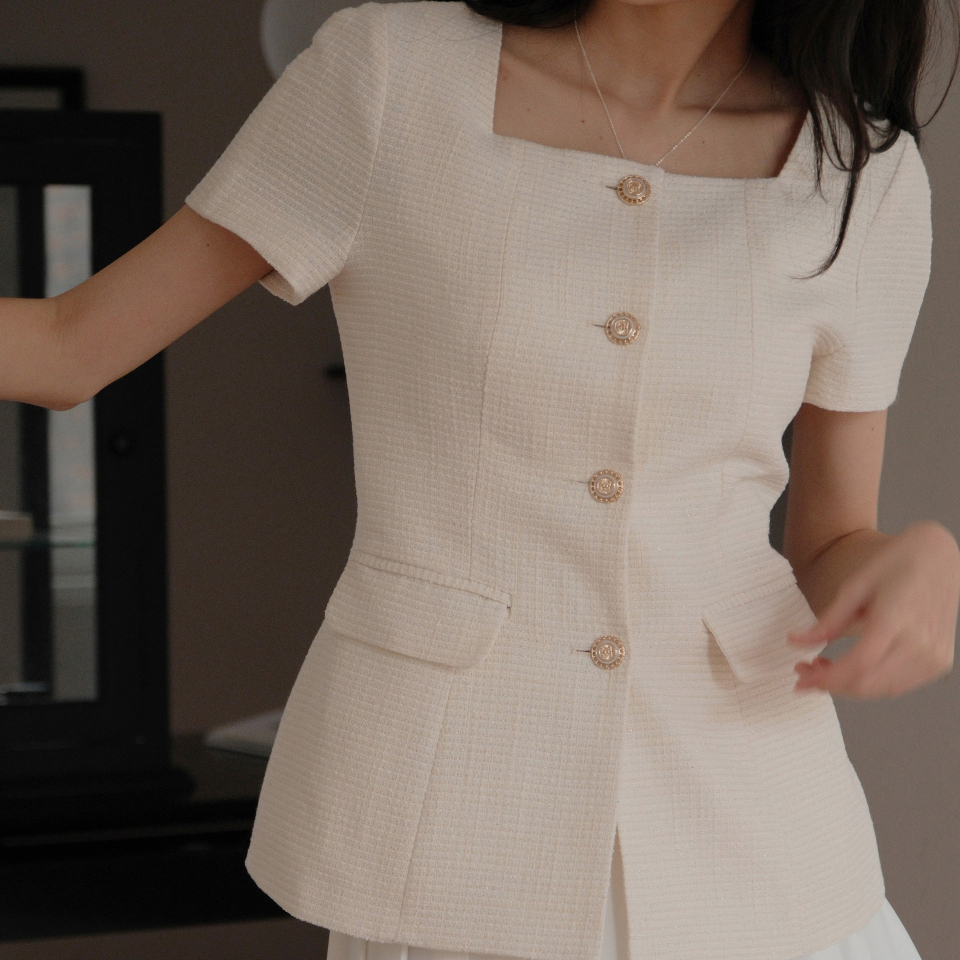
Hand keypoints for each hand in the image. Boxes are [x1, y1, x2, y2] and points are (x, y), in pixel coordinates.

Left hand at [788, 522, 959, 698]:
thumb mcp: (856, 586)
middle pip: (868, 683)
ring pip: (882, 690)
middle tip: (803, 672)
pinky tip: (850, 668)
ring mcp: (934, 657)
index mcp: (897, 620)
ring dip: (848, 686)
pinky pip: (898, 685)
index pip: (858, 664)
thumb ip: (829, 620)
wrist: (939, 557)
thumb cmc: (898, 564)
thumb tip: (796, 641)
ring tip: (822, 666)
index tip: (800, 673)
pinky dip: (870, 683)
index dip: (826, 677)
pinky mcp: (938, 662)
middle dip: (830, 684)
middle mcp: (920, 644)